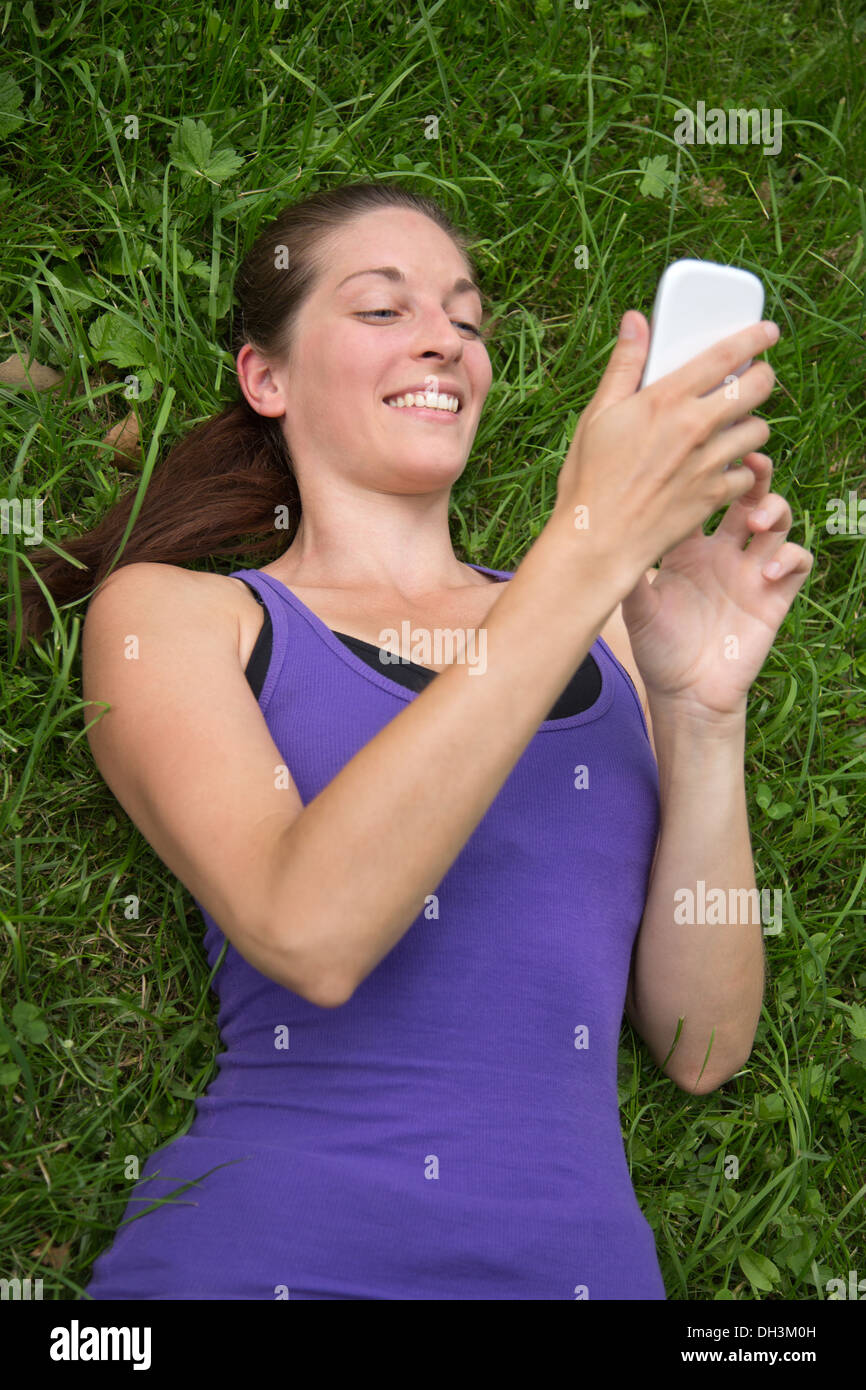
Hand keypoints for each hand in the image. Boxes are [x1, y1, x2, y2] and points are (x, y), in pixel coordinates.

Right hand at [550, 310, 782, 594]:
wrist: (599, 541)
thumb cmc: (590, 479)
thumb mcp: (598, 415)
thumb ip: (624, 366)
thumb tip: (635, 320)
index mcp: (666, 399)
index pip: (726, 354)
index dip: (754, 337)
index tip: (766, 331)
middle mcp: (695, 426)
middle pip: (758, 387)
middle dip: (762, 378)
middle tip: (753, 380)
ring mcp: (709, 462)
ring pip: (759, 430)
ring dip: (750, 426)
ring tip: (732, 429)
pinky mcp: (715, 495)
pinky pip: (748, 473)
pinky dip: (740, 470)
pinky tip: (721, 469)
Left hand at [619, 453, 813, 718]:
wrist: (684, 694)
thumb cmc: (657, 650)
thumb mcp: (636, 608)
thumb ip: (629, 572)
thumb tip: (606, 535)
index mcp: (688, 548)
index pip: (702, 497)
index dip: (706, 474)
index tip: (701, 456)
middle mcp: (723, 551)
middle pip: (746, 495)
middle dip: (752, 474)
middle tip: (748, 463)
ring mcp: (751, 571)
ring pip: (777, 520)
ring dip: (774, 508)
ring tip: (755, 519)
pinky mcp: (775, 596)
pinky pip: (797, 561)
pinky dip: (791, 555)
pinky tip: (769, 567)